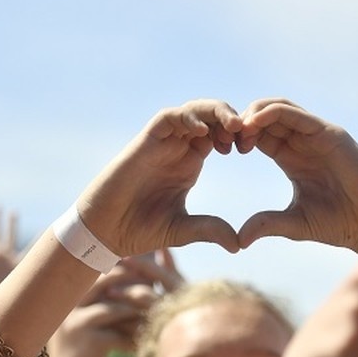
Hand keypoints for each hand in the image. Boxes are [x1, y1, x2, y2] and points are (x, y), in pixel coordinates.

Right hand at [48, 250, 182, 356]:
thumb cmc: (89, 343)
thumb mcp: (94, 316)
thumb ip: (111, 293)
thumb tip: (140, 264)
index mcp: (69, 291)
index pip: (98, 267)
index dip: (124, 266)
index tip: (148, 269)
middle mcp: (67, 302)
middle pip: (105, 281)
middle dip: (135, 284)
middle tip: (156, 288)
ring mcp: (74, 321)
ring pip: (115, 308)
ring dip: (138, 312)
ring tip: (156, 314)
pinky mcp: (86, 342)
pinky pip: (117, 334)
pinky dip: (134, 337)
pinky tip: (145, 340)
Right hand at [77, 100, 243, 255]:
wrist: (104, 231)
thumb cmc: (139, 229)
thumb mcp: (183, 230)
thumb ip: (209, 230)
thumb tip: (238, 245)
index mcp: (190, 162)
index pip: (219, 135)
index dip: (239, 136)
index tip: (253, 149)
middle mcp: (177, 148)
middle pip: (210, 117)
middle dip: (232, 119)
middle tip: (250, 134)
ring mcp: (161, 143)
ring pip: (192, 111)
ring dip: (215, 113)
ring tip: (234, 127)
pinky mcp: (145, 142)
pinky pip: (168, 118)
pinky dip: (187, 118)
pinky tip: (203, 132)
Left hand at [235, 99, 357, 252]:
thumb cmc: (337, 224)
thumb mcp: (293, 224)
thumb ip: (266, 224)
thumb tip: (239, 240)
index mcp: (292, 158)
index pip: (260, 135)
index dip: (238, 137)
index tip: (220, 150)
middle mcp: (304, 142)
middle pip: (266, 116)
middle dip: (242, 122)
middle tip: (224, 138)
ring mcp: (318, 136)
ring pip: (280, 108)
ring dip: (254, 113)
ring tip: (236, 128)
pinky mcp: (330, 135)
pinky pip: (297, 115)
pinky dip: (273, 113)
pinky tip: (254, 123)